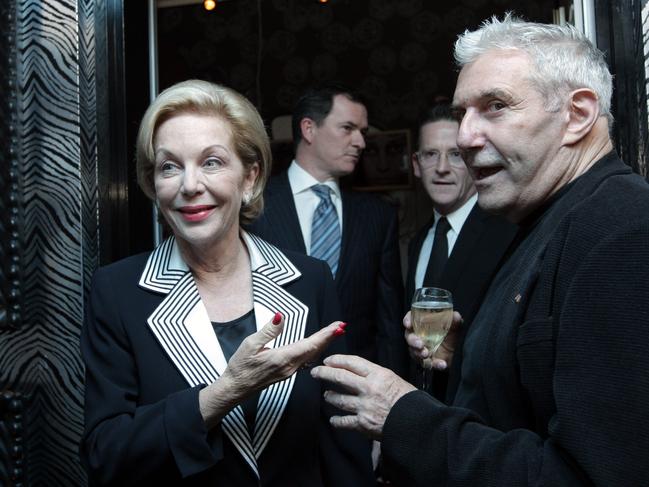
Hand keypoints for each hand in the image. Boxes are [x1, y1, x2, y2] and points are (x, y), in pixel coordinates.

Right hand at [200, 315, 345, 426]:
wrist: (235, 388)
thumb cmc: (240, 366)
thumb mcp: (250, 345)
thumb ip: (268, 331)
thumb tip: (280, 316)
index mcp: (282, 358)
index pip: (309, 344)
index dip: (325, 335)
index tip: (337, 327)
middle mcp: (290, 366)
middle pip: (315, 350)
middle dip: (329, 338)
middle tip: (341, 326)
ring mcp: (290, 371)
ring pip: (312, 355)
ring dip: (324, 343)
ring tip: (334, 333)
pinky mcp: (287, 372)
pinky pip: (306, 360)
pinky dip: (315, 350)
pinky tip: (318, 345)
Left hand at [310, 355, 415, 439]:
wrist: (417, 424)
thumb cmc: (410, 401)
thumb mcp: (394, 380)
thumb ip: (377, 377)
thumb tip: (362, 375)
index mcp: (378, 375)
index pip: (352, 362)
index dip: (337, 360)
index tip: (328, 360)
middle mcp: (368, 388)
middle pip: (340, 377)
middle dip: (324, 373)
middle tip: (316, 372)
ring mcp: (363, 406)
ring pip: (339, 399)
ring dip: (330, 396)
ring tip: (326, 395)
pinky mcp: (363, 423)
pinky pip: (344, 421)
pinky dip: (337, 420)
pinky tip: (333, 419)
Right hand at [403, 310, 462, 370]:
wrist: (459, 353)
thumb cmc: (453, 335)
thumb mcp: (456, 326)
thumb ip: (456, 321)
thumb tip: (456, 316)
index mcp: (423, 324)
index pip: (411, 318)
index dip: (408, 320)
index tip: (408, 324)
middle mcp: (420, 336)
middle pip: (409, 337)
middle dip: (412, 341)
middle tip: (420, 344)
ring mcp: (422, 349)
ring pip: (414, 352)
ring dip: (419, 354)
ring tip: (427, 354)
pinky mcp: (428, 361)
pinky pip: (428, 364)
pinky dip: (435, 364)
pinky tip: (442, 364)